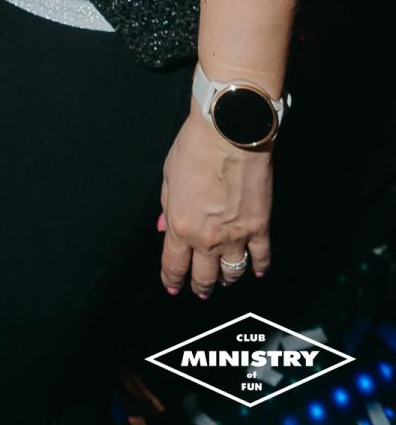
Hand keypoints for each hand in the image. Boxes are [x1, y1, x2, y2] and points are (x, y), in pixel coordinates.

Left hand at [159, 105, 271, 297]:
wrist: (229, 133)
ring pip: (232, 272)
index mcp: (180, 225)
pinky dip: (259, 267)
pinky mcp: (260, 227)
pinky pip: (261, 257)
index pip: (174, 264)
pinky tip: (256, 271)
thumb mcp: (168, 175)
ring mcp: (236, 236)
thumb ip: (166, 206)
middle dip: (200, 287)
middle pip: (203, 276)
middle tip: (200, 291)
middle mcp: (207, 238)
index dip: (172, 279)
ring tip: (225, 281)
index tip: (173, 286)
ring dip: (227, 280)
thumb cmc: (194, 148)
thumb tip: (163, 227)